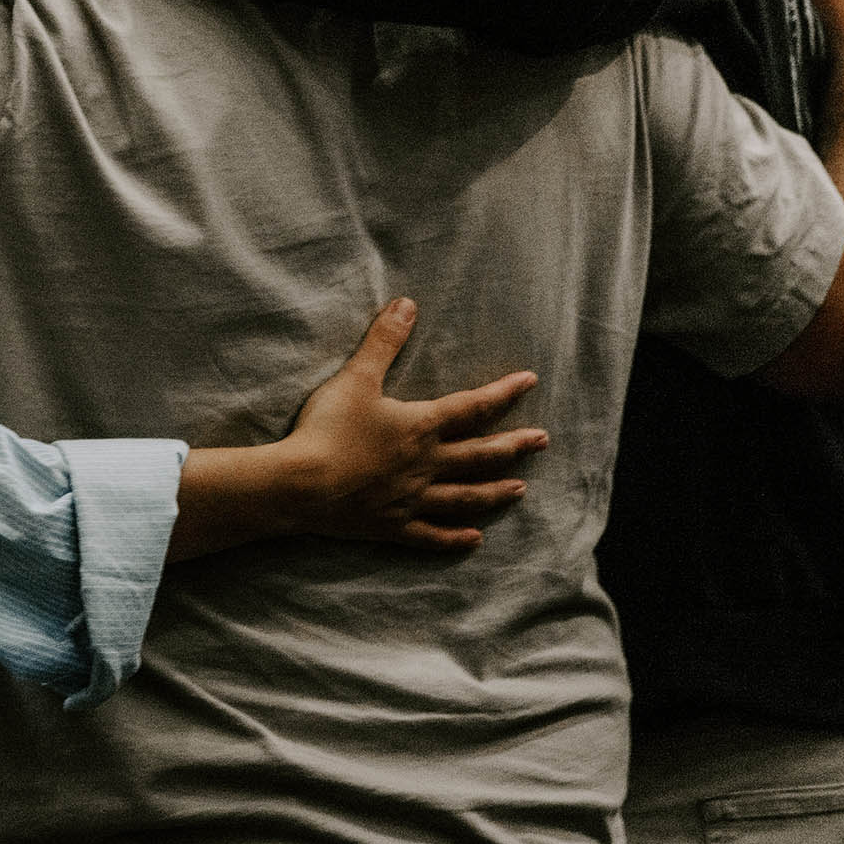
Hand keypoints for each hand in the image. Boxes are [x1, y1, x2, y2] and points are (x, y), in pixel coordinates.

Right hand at [275, 298, 544, 549]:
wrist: (300, 485)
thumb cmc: (327, 429)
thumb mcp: (355, 378)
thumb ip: (383, 342)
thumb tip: (407, 304)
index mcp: (420, 427)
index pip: (472, 407)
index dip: (503, 392)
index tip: (530, 381)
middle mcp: (426, 465)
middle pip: (480, 454)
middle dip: (514, 446)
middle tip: (543, 440)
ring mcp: (411, 500)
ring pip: (464, 497)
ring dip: (495, 492)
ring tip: (521, 489)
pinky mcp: (392, 527)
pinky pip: (431, 535)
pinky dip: (455, 539)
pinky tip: (476, 540)